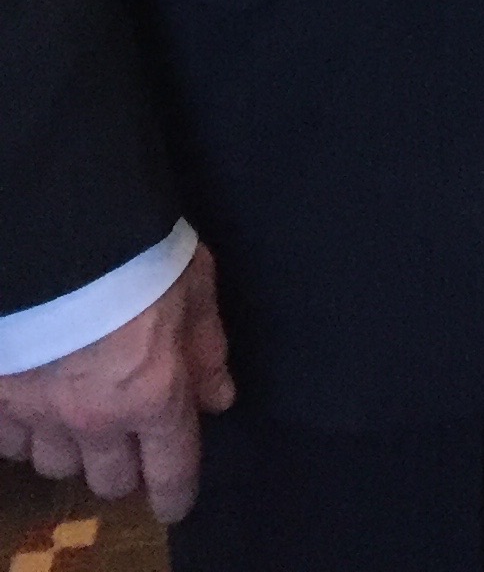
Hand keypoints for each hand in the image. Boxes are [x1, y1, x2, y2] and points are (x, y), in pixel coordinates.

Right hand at [0, 244, 233, 523]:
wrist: (56, 226)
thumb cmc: (138, 249)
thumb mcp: (195, 285)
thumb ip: (206, 347)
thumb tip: (219, 398)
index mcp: (151, 394)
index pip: (170, 470)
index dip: (177, 492)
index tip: (176, 501)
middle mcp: (93, 417)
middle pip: (110, 480)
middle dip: (126, 465)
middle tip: (131, 437)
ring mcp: (37, 412)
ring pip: (56, 465)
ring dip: (74, 446)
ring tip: (82, 412)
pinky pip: (11, 442)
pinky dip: (26, 430)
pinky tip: (39, 399)